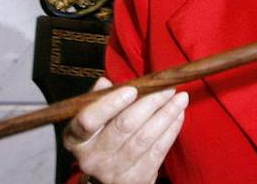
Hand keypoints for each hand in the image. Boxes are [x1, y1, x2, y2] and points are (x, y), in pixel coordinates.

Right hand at [63, 77, 187, 183]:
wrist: (109, 176)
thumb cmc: (102, 136)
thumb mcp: (93, 119)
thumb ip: (98, 99)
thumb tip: (105, 82)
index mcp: (76, 139)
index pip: (89, 121)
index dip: (111, 104)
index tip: (133, 89)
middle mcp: (92, 158)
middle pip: (124, 127)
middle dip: (149, 103)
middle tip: (167, 88)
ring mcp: (115, 171)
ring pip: (145, 138)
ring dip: (166, 115)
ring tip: (180, 98)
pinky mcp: (137, 179)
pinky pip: (158, 151)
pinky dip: (171, 130)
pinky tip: (178, 115)